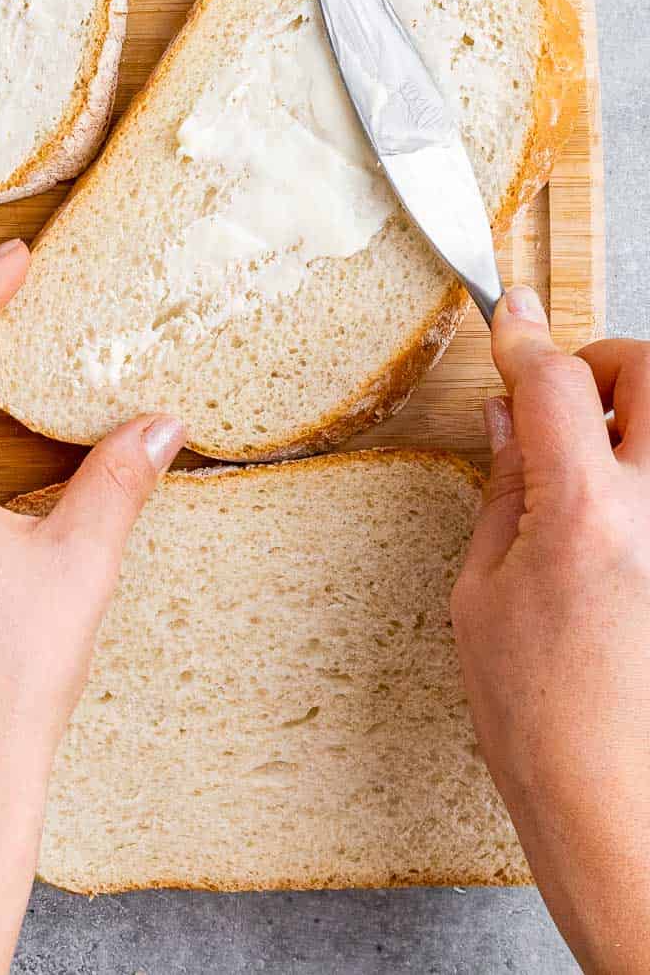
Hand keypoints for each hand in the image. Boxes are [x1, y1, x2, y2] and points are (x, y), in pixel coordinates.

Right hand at [452, 285, 649, 974]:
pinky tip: (617, 511)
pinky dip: (644, 471)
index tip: (509, 316)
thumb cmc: (537, 714)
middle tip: (568, 394)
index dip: (524, 337)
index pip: (556, 381)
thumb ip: (507, 490)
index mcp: (585, 515)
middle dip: (607, 361)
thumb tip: (511, 418)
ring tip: (596, 455)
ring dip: (637, 413)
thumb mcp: (484, 592)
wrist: (615, 801)